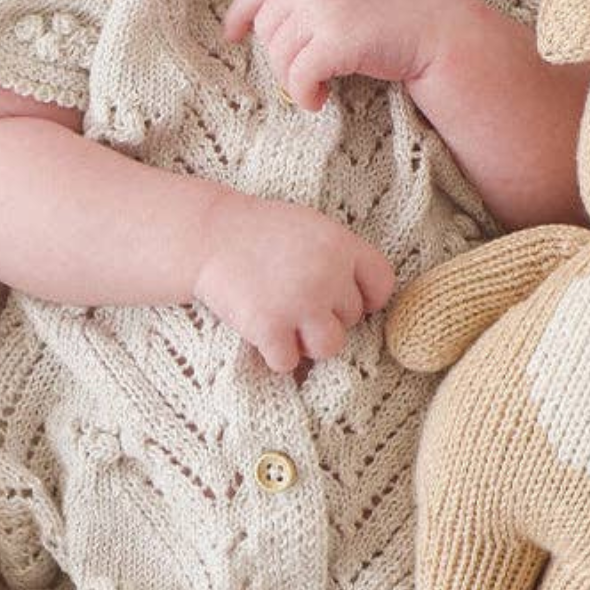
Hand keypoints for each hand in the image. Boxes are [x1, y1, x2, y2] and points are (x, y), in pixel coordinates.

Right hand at [193, 188, 394, 373]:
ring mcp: (300, 303)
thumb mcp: (311, 228)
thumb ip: (340, 258)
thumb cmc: (260, 232)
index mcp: (342, 245)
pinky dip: (273, 353)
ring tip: (285, 321)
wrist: (206, 235)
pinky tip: (260, 329)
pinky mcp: (270, 328)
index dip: (366, 297)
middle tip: (292, 297)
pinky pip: (289, 362)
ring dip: (308, 341)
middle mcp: (327, 275)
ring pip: (330, 347)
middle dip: (325, 315)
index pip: (383, 285)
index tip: (341, 298)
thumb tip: (366, 303)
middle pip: (351, 318)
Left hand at [222, 0, 462, 110]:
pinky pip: (298, 76)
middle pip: (268, 28)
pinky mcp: (335, 41)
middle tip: (304, 75)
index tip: (232, 34)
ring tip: (315, 91)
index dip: (241, 12)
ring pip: (280, 56)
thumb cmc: (400, 18)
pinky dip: (304, 95)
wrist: (441, 30)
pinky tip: (319, 102)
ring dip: (293, 81)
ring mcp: (324, 9)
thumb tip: (274, 28)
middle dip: (278, 58)